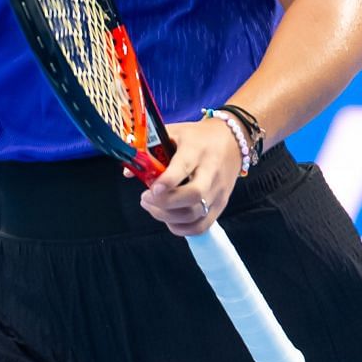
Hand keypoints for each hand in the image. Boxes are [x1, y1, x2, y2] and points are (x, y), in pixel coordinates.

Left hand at [137, 118, 248, 237]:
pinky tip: (168, 219)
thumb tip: (127, 172)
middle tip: (145, 198)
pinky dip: (182, 228)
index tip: (151, 189)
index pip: (183, 167)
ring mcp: (218, 190)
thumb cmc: (197, 137)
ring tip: (152, 207)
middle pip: (193, 195)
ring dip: (168, 217)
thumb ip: (149, 149)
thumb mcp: (174, 133)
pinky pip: (202, 226)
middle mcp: (210, 171)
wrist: (233, 140)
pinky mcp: (221, 204)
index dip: (167, 181)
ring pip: (195, 214)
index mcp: (196, 149)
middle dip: (165, 203)